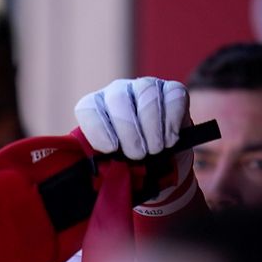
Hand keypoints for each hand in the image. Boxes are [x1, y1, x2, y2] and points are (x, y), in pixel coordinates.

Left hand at [74, 77, 188, 159]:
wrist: (161, 161)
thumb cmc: (129, 161)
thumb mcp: (110, 164)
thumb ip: (100, 164)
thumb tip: (96, 174)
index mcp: (95, 107)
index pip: (88, 109)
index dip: (97, 128)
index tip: (111, 149)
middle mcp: (117, 92)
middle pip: (117, 98)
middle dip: (128, 130)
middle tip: (137, 154)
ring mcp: (145, 87)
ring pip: (146, 93)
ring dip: (151, 127)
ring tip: (154, 149)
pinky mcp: (172, 89)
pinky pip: (173, 96)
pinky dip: (172, 121)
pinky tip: (169, 139)